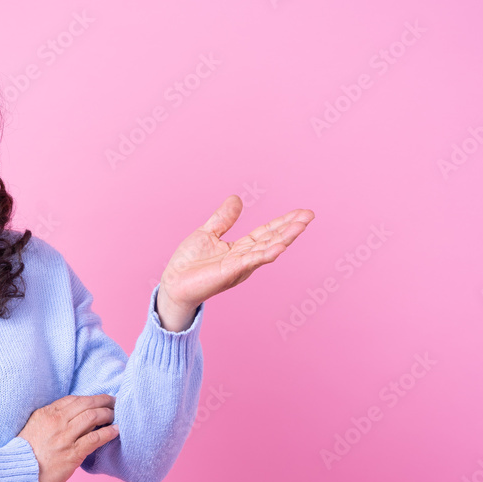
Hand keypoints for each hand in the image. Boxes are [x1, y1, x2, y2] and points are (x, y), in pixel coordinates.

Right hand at [16, 394, 118, 481]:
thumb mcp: (34, 427)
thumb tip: (72, 415)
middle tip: (115, 402)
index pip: (74, 399)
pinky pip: (95, 439)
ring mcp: (65, 437)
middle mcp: (56, 421)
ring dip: (108, 414)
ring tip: (116, 415)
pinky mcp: (72, 454)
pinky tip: (116, 430)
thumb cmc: (25, 453)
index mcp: (46, 413)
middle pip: (86, 404)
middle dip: (104, 401)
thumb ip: (50, 418)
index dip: (91, 398)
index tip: (101, 399)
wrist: (17, 473)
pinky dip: (108, 432)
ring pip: (92, 417)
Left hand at [159, 195, 315, 310]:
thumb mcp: (208, 233)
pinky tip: (280, 247)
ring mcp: (239, 266)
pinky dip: (266, 254)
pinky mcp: (230, 272)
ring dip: (285, 238)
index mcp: (240, 248)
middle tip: (309, 215)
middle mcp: (245, 258)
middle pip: (272, 240)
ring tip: (302, 226)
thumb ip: (224, 218)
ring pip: (267, 250)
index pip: (267, 232)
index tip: (301, 212)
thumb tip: (237, 198)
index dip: (283, 222)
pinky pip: (252, 261)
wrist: (173, 283)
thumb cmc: (188, 263)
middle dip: (291, 228)